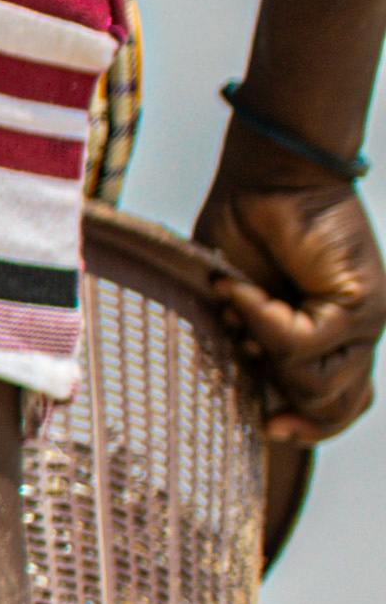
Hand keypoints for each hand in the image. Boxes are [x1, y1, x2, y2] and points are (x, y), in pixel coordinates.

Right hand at [199, 147, 381, 446]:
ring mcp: (365, 320)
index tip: (268, 427)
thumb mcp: (241, 304)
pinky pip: (303, 341)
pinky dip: (261, 318)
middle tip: (252, 381)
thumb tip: (244, 389)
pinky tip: (237, 288)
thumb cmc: (248, 230)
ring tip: (237, 306)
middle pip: (337, 406)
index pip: (343, 403)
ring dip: (264, 350)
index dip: (312, 427)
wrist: (271, 175)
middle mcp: (358, 333)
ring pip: (318, 385)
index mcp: (333, 337)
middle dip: (290, 407)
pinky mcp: (362, 302)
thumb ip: (248, 344)